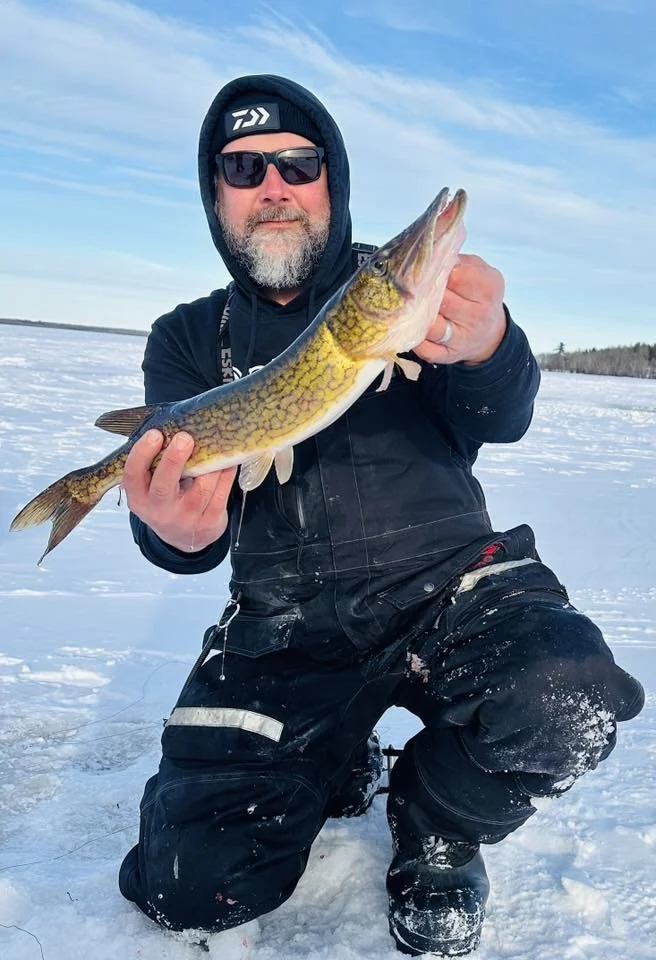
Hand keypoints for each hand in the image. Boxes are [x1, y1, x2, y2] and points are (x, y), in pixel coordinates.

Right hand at [122, 430, 236, 551]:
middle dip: (174, 459)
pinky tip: (229, 459)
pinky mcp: (208, 524)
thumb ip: (153, 461)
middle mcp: (159, 512)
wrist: (184, 537)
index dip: (142, 454)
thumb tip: (169, 422)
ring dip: (210, 462)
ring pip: (201, 488)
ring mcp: (185, 520)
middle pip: (164, 486)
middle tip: (185, 437)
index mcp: (139, 498)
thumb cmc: (166, 497)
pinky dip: (226, 473)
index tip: (156, 433)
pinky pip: (221, 494)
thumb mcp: (150, 486)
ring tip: (214, 442)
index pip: (133, 475)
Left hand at [413, 254, 506, 364]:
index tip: (426, 267)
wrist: (487, 334)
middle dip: (423, 291)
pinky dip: (414, 339)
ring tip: (408, 304)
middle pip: (441, 300)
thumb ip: (458, 259)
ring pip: (431, 326)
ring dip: (416, 315)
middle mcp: (478, 315)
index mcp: (488, 289)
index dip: (436, 270)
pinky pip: (425, 349)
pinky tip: (410, 327)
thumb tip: (430, 251)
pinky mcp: (448, 356)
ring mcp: (462, 338)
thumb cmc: (477, 295)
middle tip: (409, 284)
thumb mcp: (478, 271)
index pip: (456, 276)